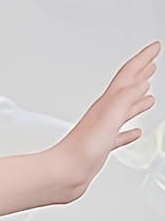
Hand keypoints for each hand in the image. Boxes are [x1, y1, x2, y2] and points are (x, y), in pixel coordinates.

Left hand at [55, 41, 159, 197]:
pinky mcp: (101, 147)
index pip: (129, 73)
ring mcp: (103, 130)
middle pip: (126, 88)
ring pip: (124, 110)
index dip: (143, 58)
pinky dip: (128, 131)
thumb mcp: (111, 114)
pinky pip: (119, 135)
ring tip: (147, 93)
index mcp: (108, 102)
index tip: (155, 47)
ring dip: (137, 99)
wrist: (65, 172)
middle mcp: (105, 113)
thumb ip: (126, 97)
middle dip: (141, 74)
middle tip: (151, 65)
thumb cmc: (83, 147)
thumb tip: (140, 84)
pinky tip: (134, 132)